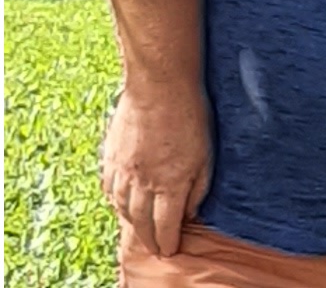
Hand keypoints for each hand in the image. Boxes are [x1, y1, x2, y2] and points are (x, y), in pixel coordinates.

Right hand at [100, 83, 211, 256]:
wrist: (159, 86)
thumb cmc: (190, 116)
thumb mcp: (206, 154)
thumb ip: (199, 187)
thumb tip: (190, 212)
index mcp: (170, 183)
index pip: (166, 225)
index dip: (168, 242)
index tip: (170, 250)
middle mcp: (142, 183)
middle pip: (141, 222)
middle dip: (148, 239)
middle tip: (155, 248)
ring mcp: (123, 170)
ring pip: (121, 207)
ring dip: (130, 222)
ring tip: (138, 229)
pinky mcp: (111, 156)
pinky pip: (108, 187)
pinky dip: (114, 200)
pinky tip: (119, 202)